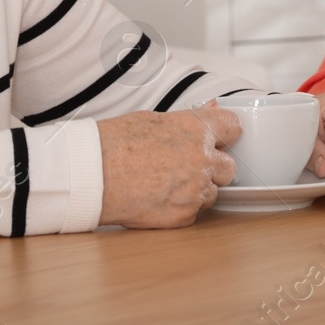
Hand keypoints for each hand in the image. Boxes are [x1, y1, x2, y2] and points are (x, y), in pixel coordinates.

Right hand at [96, 105, 241, 227]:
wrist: (90, 175)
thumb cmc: (114, 144)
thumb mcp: (154, 120)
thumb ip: (189, 119)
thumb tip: (212, 108)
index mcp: (195, 129)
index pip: (233, 127)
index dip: (225, 134)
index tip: (221, 138)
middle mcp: (201, 159)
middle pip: (228, 167)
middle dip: (212, 167)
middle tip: (186, 165)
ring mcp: (194, 190)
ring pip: (212, 192)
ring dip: (197, 189)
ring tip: (166, 183)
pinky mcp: (184, 215)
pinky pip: (195, 212)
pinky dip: (182, 207)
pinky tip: (160, 197)